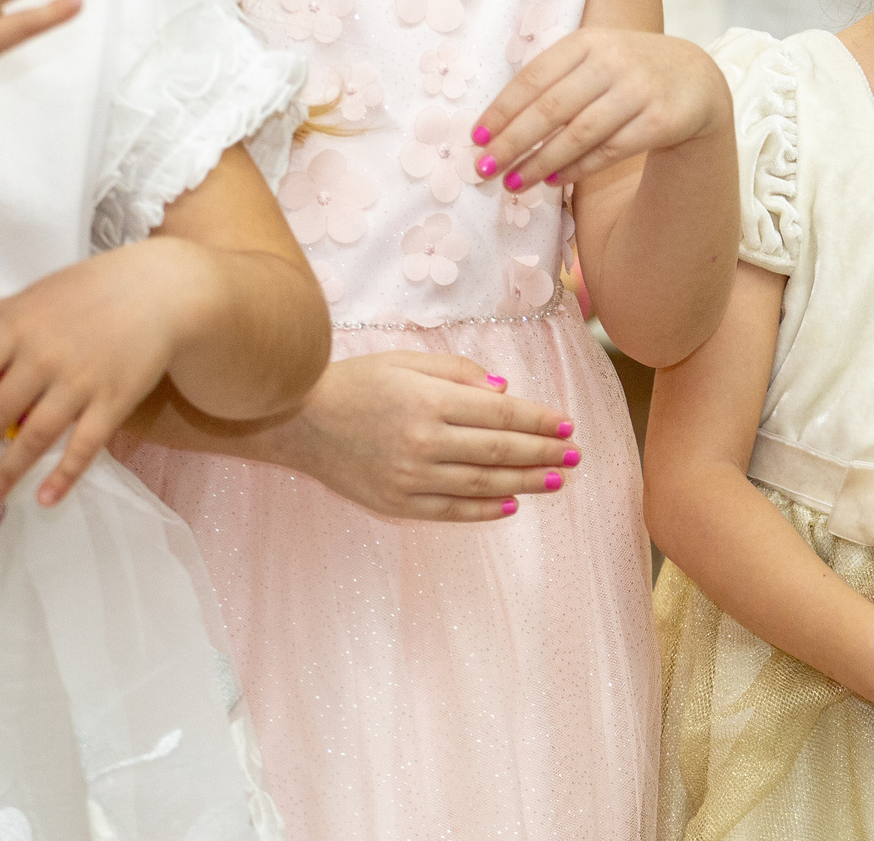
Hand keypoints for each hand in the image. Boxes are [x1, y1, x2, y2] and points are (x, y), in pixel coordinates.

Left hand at [0, 237, 213, 511]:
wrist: (161, 289)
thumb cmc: (92, 287)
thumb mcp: (36, 292)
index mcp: (20, 327)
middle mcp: (45, 357)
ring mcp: (81, 382)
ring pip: (37, 435)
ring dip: (8, 470)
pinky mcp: (115, 400)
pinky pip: (86, 445)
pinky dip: (66, 474)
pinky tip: (46, 498)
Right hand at [283, 351, 579, 521]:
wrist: (300, 421)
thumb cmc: (357, 382)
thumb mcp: (408, 361)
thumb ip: (459, 373)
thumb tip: (505, 391)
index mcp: (429, 401)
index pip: (501, 415)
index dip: (539, 422)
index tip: (567, 426)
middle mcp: (423, 442)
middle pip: (498, 453)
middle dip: (542, 454)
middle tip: (573, 457)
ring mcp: (409, 477)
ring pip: (481, 485)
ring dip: (524, 484)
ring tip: (555, 481)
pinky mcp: (395, 503)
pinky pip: (450, 510)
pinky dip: (484, 510)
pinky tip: (510, 505)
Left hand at [470, 29, 729, 191]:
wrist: (698, 78)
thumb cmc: (629, 72)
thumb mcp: (594, 60)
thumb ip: (554, 81)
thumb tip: (496, 127)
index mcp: (587, 42)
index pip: (533, 78)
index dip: (500, 111)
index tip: (475, 140)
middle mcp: (612, 61)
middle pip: (550, 108)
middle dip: (512, 143)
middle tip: (484, 170)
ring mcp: (639, 90)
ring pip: (578, 134)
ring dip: (539, 162)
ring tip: (512, 184)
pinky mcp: (660, 120)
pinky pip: (608, 151)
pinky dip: (576, 168)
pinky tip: (552, 180)